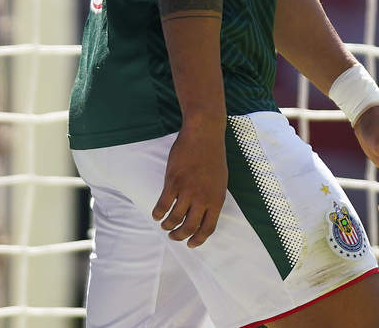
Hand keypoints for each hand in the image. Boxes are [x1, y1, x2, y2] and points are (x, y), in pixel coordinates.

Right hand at [152, 120, 227, 247]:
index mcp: (217, 199)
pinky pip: (163, 205)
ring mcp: (188, 190)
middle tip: (174, 236)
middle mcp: (203, 198)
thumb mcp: (220, 180)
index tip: (191, 244)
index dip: (198, 239)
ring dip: (168, 226)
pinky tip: (157, 215)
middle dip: (180, 236)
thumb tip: (205, 214)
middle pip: (189, 227)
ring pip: (174, 218)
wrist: (204, 135)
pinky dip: (158, 214)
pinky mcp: (173, 182)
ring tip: (165, 225)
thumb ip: (213, 198)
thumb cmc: (213, 156)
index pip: (208, 228)